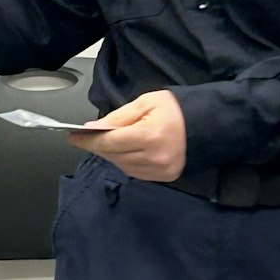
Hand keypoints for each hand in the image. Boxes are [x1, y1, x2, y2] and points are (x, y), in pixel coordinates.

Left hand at [67, 90, 186, 180]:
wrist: (205, 124)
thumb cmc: (175, 109)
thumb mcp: (145, 103)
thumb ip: (118, 117)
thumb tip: (93, 128)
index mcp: (149, 136)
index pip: (110, 142)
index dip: (88, 140)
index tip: (73, 137)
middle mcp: (154, 158)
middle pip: (113, 156)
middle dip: (98, 146)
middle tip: (87, 137)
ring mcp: (161, 171)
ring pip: (122, 166)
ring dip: (111, 155)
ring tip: (107, 142)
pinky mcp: (165, 177)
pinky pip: (135, 172)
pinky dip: (125, 162)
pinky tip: (124, 151)